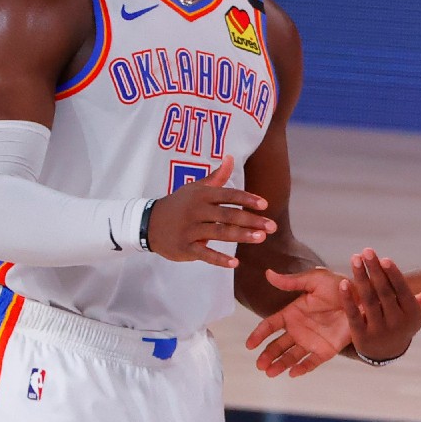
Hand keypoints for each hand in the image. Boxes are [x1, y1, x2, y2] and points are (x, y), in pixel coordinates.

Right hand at [147, 155, 276, 268]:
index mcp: (202, 195)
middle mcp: (196, 210)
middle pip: (228, 215)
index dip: (247, 199)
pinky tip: (235, 263)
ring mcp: (189, 229)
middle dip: (251, 220)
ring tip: (261, 238)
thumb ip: (216, 177)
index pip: (228, 195)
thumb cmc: (179, 204)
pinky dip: (219, 259)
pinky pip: (204, 253)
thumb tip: (230, 157)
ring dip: (241, 236)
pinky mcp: (184, 247)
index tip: (265, 205)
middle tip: (272, 226)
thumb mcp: (195, 188)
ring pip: (219, 233)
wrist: (148, 223)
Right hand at [247, 267, 351, 377]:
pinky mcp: (326, 349)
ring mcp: (312, 340)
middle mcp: (299, 329)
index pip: (270, 325)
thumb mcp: (314, 280)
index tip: (249, 344)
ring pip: (291, 356)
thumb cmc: (339, 285)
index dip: (259, 334)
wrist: (363, 297)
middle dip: (268, 355)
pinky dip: (302, 368)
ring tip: (270, 372)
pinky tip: (293, 373)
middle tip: (260, 364)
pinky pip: (312, 362)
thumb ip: (291, 281)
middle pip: (278, 345)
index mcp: (293, 312)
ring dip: (280, 364)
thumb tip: (268, 274)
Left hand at [339, 249, 420, 363]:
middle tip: (366, 251)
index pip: (402, 291)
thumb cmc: (402, 321)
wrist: (386, 352)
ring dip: (361, 279)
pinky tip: (343, 283)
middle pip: (384, 293)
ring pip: (369, 301)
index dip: (393, 274)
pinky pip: (354, 315)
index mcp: (412, 314)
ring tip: (355, 259)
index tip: (384, 258)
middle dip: (375, 271)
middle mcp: (397, 323)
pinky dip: (348, 299)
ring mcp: (379, 331)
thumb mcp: (418, 310)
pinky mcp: (361, 337)